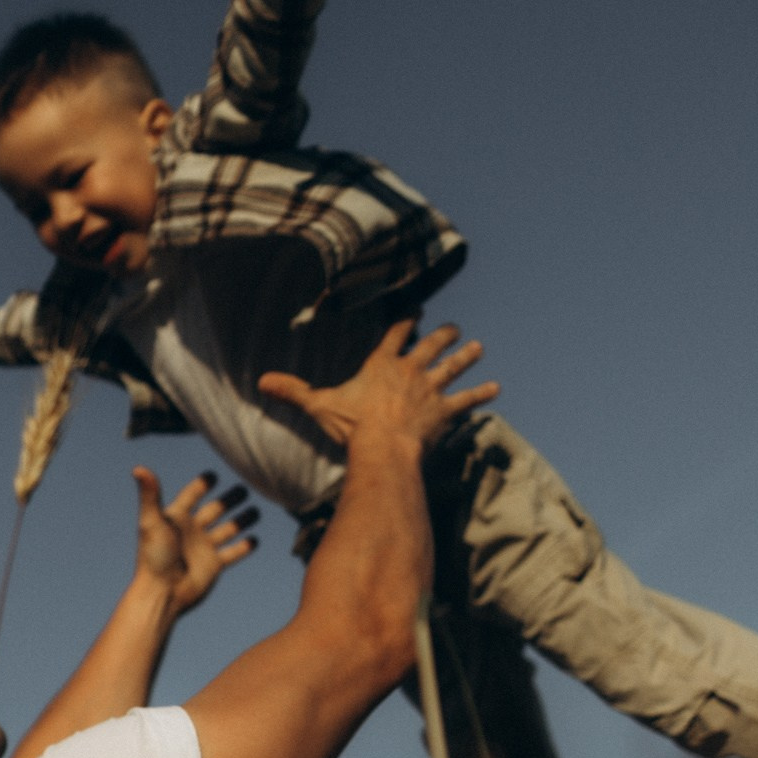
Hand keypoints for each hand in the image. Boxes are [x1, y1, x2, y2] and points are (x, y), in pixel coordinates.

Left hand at [132, 468, 257, 614]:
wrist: (162, 593)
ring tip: (256, 511)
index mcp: (176, 518)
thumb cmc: (152, 557)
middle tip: (244, 488)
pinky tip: (254, 540)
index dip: (202, 485)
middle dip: (229, 499)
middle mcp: (191, 530)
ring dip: (241, 520)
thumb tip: (138, 468)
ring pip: (228, 529)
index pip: (192, 495)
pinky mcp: (214, 565)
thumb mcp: (151, 521)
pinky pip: (232, 553)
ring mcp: (203, 547)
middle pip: (214, 509)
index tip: (213, 475)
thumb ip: (149, 494)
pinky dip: (244, 547)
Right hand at [258, 321, 497, 451]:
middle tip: (453, 328)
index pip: (395, 335)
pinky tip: (495, 388)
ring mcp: (431, 389)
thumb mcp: (319, 406)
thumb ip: (294, 392)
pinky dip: (482, 393)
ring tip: (478, 347)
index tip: (415, 310)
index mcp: (382, 365)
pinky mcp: (446, 411)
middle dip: (443, 336)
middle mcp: (411, 371)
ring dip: (466, 356)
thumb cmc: (352, 427)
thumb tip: (261, 381)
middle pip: (431, 346)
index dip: (405, 321)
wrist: (383, 446)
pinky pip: (468, 400)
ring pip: (453, 367)